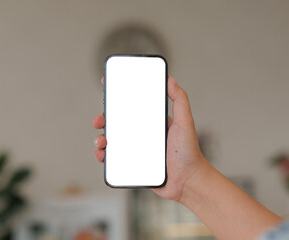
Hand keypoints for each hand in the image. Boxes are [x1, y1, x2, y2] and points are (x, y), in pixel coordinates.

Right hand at [93, 76, 206, 201]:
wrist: (187, 182)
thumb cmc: (189, 153)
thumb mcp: (185, 122)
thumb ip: (180, 100)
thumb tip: (170, 79)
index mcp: (151, 123)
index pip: (131, 108)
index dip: (118, 100)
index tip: (107, 89)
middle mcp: (141, 135)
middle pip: (117, 124)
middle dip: (103, 119)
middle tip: (99, 120)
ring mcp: (135, 150)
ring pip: (111, 141)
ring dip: (100, 138)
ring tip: (101, 141)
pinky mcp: (132, 165)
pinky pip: (113, 160)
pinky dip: (103, 156)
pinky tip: (102, 154)